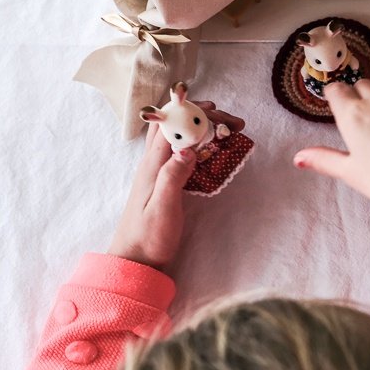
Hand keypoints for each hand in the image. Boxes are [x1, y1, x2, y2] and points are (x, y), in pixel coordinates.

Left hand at [107, 102, 244, 270]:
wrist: (135, 259)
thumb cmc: (148, 237)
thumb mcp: (163, 208)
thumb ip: (173, 176)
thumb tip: (187, 148)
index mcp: (152, 165)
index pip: (171, 126)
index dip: (192, 112)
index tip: (218, 111)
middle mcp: (153, 162)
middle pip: (175, 125)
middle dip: (202, 116)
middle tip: (233, 123)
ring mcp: (159, 170)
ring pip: (179, 137)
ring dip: (203, 127)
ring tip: (230, 131)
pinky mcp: (166, 180)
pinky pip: (183, 151)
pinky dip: (202, 144)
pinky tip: (216, 150)